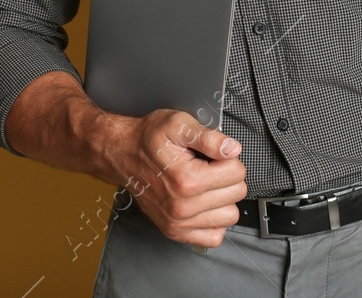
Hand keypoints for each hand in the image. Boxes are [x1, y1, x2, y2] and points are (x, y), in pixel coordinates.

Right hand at [99, 108, 247, 247]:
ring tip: (206, 185)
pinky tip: (205, 204)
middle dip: (227, 177)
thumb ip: (209, 137)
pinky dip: (215, 221)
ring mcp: (178, 222)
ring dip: (224, 200)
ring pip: (230, 216)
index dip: (228, 159)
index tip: (212, 156)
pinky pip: (214, 237)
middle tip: (207, 168)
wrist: (124, 154)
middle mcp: (182, 206)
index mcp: (187, 180)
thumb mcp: (179, 124)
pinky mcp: (175, 232)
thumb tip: (233, 149)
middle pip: (237, 193)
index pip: (237, 172)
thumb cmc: (149, 139)